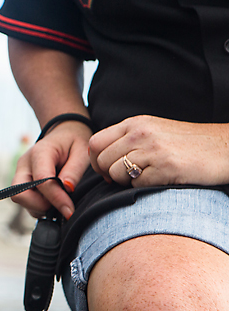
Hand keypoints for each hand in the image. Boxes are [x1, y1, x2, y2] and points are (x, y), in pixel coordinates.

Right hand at [11, 120, 91, 219]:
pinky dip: (39, 206)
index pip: (42, 181)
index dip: (56, 199)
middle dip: (39, 206)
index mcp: (40, 152)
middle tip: (61, 206)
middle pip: (19, 193)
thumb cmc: (74, 142)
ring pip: (21, 200)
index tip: (70, 211)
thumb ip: (74, 170)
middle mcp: (24, 164)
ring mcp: (21, 173)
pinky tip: (54, 200)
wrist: (64, 134)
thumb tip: (67, 189)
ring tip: (60, 200)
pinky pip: (25, 201)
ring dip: (40, 207)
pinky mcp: (22, 182)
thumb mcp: (82, 151)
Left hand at [89, 115, 228, 186]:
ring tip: (146, 176)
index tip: (107, 170)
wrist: (225, 148)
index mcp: (135, 123)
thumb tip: (99, 160)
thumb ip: (127, 140)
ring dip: (125, 181)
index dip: (96, 161)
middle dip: (108, 174)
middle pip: (101, 160)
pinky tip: (160, 179)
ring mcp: (153, 149)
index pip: (95, 143)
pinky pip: (136, 184)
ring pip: (115, 173)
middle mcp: (140, 133)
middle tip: (125, 178)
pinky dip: (144, 186)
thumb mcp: (153, 132)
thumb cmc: (187, 145)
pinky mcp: (165, 167)